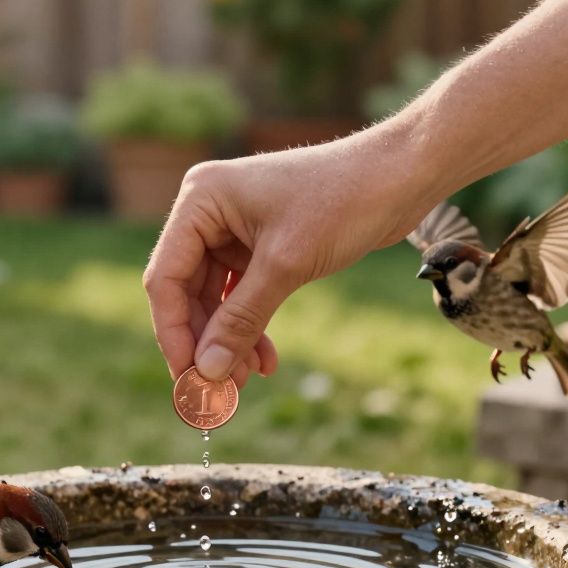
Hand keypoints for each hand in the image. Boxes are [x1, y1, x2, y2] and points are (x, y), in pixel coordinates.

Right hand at [143, 129, 434, 384]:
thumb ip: (241, 320)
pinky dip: (251, 326)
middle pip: (187, 292)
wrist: (401, 176)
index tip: (189, 378)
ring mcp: (234, 228)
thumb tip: (207, 372)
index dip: (174, 333)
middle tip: (219, 391)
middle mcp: (209, 212)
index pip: (166, 277)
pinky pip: (241, 294)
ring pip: (215, 299)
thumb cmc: (343, 201)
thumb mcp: (286, 265)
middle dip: (205, 343)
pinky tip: (265, 360)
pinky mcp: (260, 243)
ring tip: (246, 380)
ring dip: (228, 341)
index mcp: (201, 200)